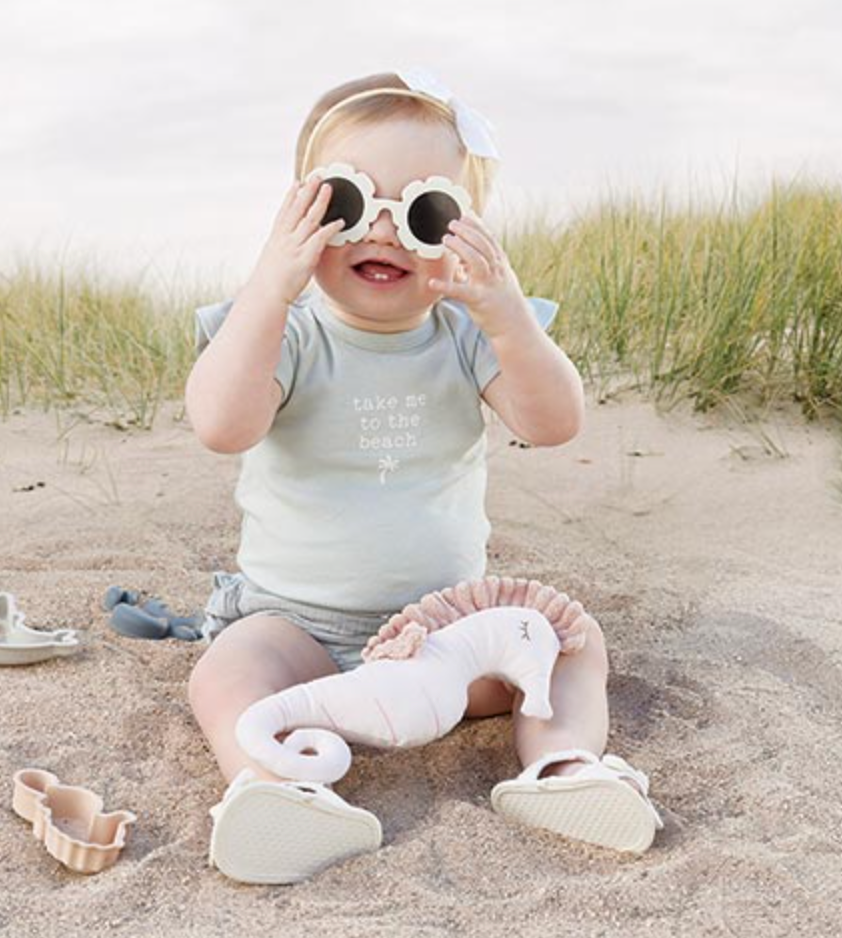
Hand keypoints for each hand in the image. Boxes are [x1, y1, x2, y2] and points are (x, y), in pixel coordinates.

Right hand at [248, 177, 344, 303]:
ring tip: (328, 188)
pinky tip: (339, 222)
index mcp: (276, 237)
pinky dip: (329, 229)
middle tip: (317, 176)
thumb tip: (286, 244)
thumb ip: (281, 248)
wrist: (265, 294)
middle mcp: (285, 238)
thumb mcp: (272, 258)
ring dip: (319, 202)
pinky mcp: (305, 258)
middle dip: (307, 191)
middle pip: (297, 209)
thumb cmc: (269, 280)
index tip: (298, 182)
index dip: (291, 195)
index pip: (284, 211)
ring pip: (309, 219)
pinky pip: (319, 239)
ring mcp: (295, 247)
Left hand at [428, 212, 529, 337]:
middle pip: (483, 245)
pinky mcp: (479, 300)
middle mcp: (496, 271)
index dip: (477, 225)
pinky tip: (432, 283)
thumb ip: (477, 268)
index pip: (489, 239)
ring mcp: (489, 285)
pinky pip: (461, 292)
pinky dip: (446, 287)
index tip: (465, 213)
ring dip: (461, 248)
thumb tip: (459, 259)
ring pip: (477, 261)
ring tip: (446, 239)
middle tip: (451, 222)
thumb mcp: (495, 280)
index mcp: (500, 264)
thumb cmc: (502, 302)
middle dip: (468, 231)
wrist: (515, 326)